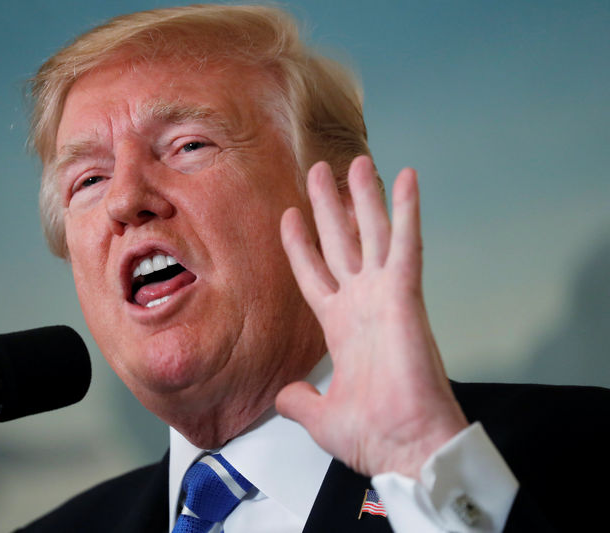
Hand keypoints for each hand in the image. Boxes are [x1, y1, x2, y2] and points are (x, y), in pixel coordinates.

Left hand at [276, 156, 467, 478]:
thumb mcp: (319, 416)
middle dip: (329, 206)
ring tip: (356, 161)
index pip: (315, 273)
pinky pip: (406, 244)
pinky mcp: (405, 295)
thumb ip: (299, 400)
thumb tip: (283, 396)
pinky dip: (406, 210)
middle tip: (320, 171)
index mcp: (340, 327)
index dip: (301, 244)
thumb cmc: (373, 435)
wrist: (403, 447)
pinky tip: (405, 178)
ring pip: (372, 233)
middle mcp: (361, 303)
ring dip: (363, 196)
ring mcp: (383, 296)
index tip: (289, 216)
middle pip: (341, 242)